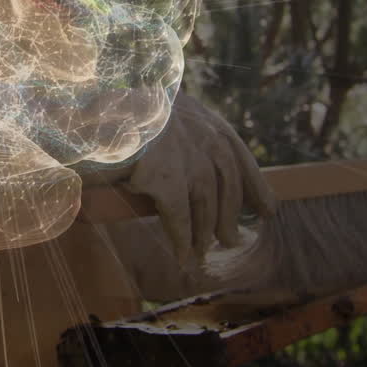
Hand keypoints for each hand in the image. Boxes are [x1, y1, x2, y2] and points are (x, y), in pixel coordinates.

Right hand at [124, 93, 274, 273]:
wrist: (98, 110)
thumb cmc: (121, 112)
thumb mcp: (162, 113)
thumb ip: (180, 133)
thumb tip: (193, 167)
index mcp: (208, 122)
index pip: (240, 158)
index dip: (256, 187)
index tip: (268, 210)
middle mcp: (208, 141)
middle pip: (228, 188)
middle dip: (230, 217)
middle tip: (230, 239)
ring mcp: (190, 161)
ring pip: (205, 207)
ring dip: (204, 234)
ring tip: (201, 254)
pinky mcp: (169, 181)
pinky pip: (179, 219)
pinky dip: (181, 241)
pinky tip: (182, 256)